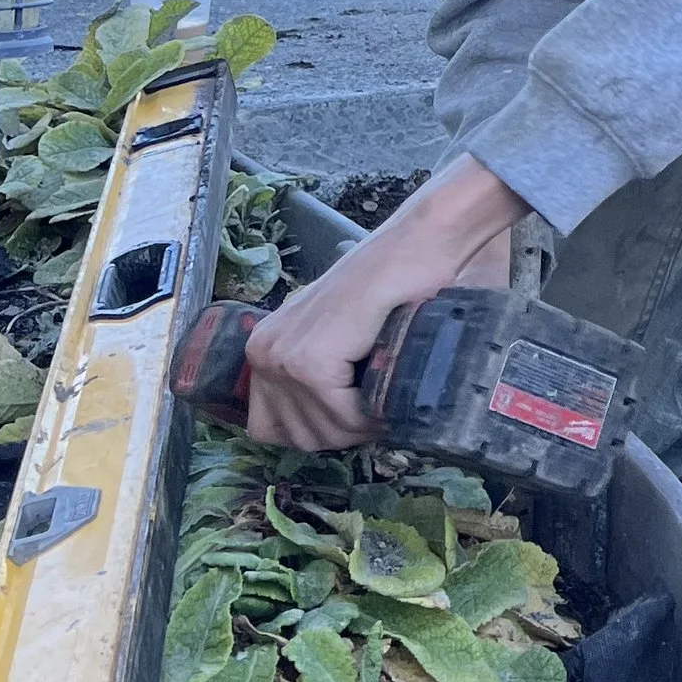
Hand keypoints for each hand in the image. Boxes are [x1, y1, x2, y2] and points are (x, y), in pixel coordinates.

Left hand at [239, 156, 519, 453]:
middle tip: (379, 404)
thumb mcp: (340, 336)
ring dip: (361, 425)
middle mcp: (262, 353)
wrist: (419, 244)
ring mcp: (283, 358)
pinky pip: (343, 417)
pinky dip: (372, 415)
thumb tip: (325, 432)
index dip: (321, 431)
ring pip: (321, 433)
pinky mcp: (311, 362)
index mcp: (263, 348)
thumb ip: (321, 374)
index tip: (357, 414)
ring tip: (386, 392)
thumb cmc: (391, 287)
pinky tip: (388, 386)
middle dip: (344, 433)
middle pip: (298, 437)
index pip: (270, 429)